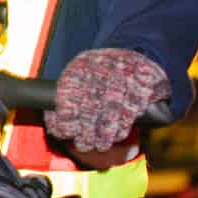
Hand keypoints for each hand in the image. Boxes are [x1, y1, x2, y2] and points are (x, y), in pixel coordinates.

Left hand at [46, 48, 168, 153]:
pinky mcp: (144, 81)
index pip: (68, 93)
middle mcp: (101, 67)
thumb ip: (67, 97)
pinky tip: (118, 135)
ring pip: (112, 109)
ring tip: (100, 145)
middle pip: (90, 104)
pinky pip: (133, 107)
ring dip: (105, 132)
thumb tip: (53, 126)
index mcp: (81, 65)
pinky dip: (124, 125)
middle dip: (86, 130)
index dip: (65, 116)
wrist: (139, 51)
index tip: (64, 132)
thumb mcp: (82, 75)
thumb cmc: (103, 71)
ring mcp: (124, 73)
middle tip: (84, 145)